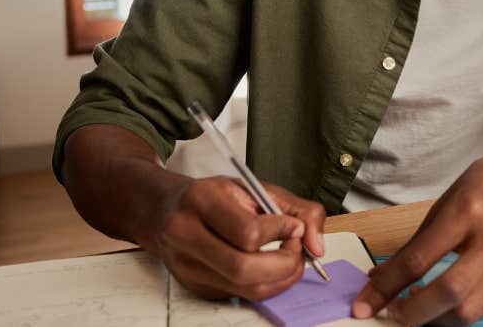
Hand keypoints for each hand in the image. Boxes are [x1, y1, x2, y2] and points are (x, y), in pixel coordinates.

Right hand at [140, 175, 326, 300]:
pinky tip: (268, 265)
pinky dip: (264, 283)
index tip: (294, 227)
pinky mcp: (195, 286)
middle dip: (284, 264)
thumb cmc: (214, 197)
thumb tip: (316, 246)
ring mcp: (187, 266)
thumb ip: (297, 209)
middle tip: (296, 250)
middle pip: (243, 269)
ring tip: (287, 258)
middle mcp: (187, 235)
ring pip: (245, 289)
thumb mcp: (255, 187)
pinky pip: (240, 295)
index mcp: (201, 201)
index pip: (247, 231)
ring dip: (280, 278)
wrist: (166, 210)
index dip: (281, 232)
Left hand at [352, 138, 482, 324]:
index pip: (420, 259)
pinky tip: (443, 306)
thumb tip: (384, 275)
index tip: (364, 304)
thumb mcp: (453, 194)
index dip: (387, 287)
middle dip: (411, 313)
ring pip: (469, 312)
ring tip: (415, 309)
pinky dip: (458, 314)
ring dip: (435, 319)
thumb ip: (420, 238)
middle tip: (388, 315)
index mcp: (469, 211)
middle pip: (449, 293)